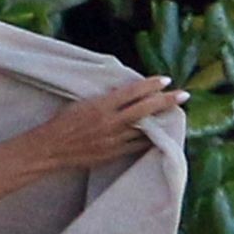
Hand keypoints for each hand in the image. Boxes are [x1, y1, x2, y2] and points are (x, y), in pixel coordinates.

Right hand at [33, 75, 185, 170]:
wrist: (50, 149)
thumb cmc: (62, 122)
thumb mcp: (81, 102)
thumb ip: (105, 98)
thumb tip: (126, 92)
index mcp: (100, 105)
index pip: (132, 92)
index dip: (151, 85)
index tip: (166, 80)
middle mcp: (109, 122)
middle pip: (145, 109)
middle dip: (166, 101)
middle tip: (184, 95)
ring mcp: (112, 140)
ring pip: (144, 129)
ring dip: (161, 121)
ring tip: (173, 114)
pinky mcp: (112, 154)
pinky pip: (137, 146)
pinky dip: (148, 139)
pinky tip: (158, 134)